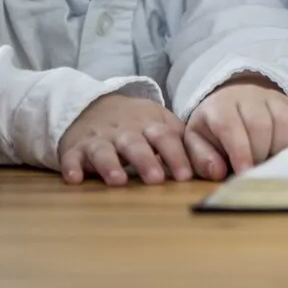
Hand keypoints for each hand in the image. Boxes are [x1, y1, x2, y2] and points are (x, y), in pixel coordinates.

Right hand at [58, 93, 190, 185]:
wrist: (92, 107)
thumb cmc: (136, 123)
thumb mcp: (160, 123)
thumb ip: (183, 142)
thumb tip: (215, 167)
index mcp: (149, 125)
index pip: (166, 138)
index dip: (176, 156)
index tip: (186, 176)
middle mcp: (125, 132)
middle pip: (136, 144)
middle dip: (146, 161)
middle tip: (157, 180)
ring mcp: (99, 140)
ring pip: (104, 151)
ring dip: (111, 166)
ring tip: (119, 181)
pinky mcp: (75, 149)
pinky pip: (71, 157)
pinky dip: (72, 167)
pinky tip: (75, 179)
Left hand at [185, 77, 287, 178]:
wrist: (234, 101)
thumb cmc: (214, 128)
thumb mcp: (196, 141)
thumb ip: (202, 158)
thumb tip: (218, 172)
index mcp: (220, 106)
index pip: (230, 126)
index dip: (239, 151)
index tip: (244, 172)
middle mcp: (250, 95)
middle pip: (261, 124)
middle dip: (260, 153)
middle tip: (256, 168)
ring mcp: (276, 97)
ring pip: (286, 120)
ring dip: (280, 147)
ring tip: (271, 159)